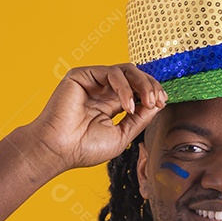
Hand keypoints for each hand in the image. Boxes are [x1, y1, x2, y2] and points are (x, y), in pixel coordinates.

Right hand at [24, 63, 166, 170]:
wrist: (58, 150)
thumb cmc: (84, 148)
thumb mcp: (122, 136)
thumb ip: (139, 119)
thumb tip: (158, 104)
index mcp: (110, 105)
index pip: (136, 90)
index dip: (152, 93)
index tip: (162, 103)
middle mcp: (102, 91)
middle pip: (134, 77)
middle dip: (151, 86)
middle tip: (159, 100)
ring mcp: (92, 82)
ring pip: (126, 70)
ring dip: (142, 83)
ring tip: (149, 100)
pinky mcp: (82, 75)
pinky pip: (111, 73)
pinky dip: (124, 88)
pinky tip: (127, 106)